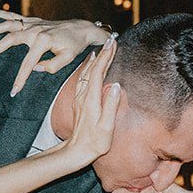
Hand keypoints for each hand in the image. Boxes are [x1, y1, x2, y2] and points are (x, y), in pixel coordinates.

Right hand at [0, 7, 111, 95]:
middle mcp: (35, 29)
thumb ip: (52, 66)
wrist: (81, 29)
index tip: (14, 90)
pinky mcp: (32, 21)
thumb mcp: (68, 58)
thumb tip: (34, 69)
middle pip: (10, 39)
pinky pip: (13, 16)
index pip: (28, 63)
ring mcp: (33, 23)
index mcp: (43, 40)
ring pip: (8, 25)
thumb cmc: (75, 45)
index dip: (20, 78)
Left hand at [63, 40, 120, 162]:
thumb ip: (110, 105)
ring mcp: (80, 99)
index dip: (106, 57)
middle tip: (110, 41)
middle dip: (102, 54)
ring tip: (101, 49)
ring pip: (85, 73)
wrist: (76, 152)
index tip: (113, 44)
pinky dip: (87, 69)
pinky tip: (88, 66)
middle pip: (92, 69)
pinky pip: (82, 79)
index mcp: (92, 100)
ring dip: (94, 60)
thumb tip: (115, 85)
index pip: (98, 73)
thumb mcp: (106, 126)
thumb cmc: (95, 142)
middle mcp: (84, 96)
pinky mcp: (79, 102)